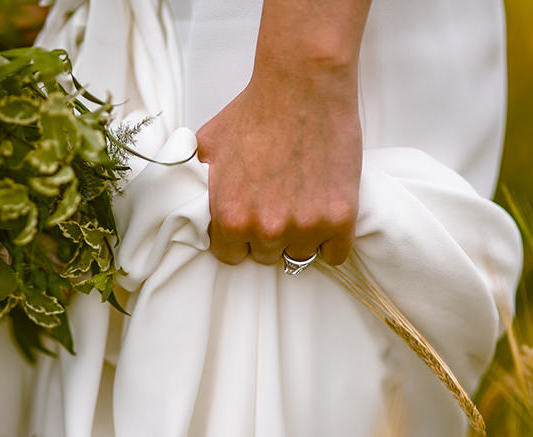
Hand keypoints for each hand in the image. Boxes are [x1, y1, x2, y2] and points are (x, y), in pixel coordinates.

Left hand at [195, 0, 368, 266]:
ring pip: (300, 255)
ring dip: (301, 237)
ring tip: (304, 205)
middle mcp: (266, 229)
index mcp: (230, 218)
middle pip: (266, 255)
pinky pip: (336, 255)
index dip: (240, 237)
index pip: (231, 255)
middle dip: (269, 234)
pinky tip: (328, 218)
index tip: (250, 221)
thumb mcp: (209, 145)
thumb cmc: (255, 109)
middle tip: (280, 203)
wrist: (303, 85)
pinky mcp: (340, 219)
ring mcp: (305, 226)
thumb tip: (192, 193)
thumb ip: (200, 179)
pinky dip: (333, 241)